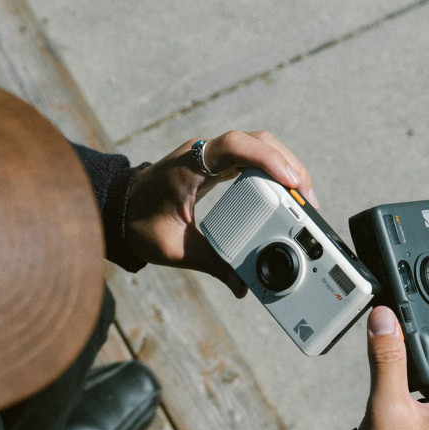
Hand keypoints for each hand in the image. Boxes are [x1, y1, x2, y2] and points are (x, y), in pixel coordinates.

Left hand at [124, 131, 315, 296]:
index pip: (235, 145)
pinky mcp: (218, 165)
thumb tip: (242, 286)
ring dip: (285, 168)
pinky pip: (253, 160)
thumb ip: (210, 264)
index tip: (290, 181)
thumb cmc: (140, 224)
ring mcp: (212, 156)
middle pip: (258, 142)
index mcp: (190, 165)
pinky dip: (274, 173)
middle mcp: (204, 153)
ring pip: (259, 147)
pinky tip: (287, 194)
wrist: (120, 209)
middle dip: (289, 166)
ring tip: (304, 200)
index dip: (267, 158)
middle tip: (308, 201)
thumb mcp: (175, 249)